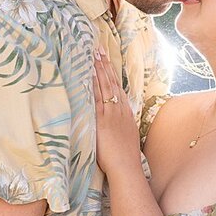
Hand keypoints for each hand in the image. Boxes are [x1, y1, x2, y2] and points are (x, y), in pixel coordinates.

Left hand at [93, 47, 142, 178]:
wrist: (126, 166)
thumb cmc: (125, 156)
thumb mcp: (127, 136)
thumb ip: (121, 125)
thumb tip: (115, 121)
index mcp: (126, 113)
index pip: (118, 88)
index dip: (112, 73)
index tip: (107, 61)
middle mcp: (119, 109)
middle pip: (112, 82)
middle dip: (105, 65)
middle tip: (99, 49)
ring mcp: (111, 113)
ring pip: (105, 86)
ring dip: (99, 69)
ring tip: (94, 55)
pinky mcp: (102, 119)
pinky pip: (97, 97)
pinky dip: (94, 84)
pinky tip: (89, 74)